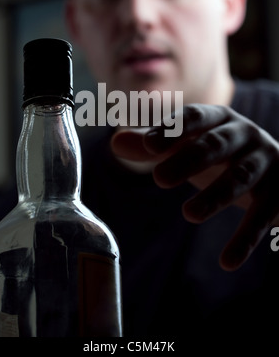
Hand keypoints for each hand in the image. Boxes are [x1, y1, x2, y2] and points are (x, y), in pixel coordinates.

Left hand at [111, 104, 278, 270]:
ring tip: (188, 214)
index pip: (195, 117)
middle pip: (217, 145)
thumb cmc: (219, 155)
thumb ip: (155, 145)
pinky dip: (246, 238)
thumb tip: (116, 143)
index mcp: (219, 119)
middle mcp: (245, 135)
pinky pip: (263, 216)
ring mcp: (266, 162)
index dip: (174, 128)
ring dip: (216, 196)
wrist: (274, 169)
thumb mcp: (188, 146)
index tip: (150, 145)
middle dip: (189, 159)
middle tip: (160, 178)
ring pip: (242, 177)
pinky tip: (227, 261)